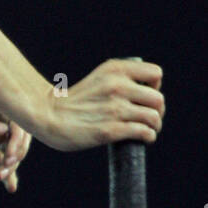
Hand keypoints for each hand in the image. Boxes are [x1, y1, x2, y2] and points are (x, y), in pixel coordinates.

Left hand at [0, 91, 32, 191]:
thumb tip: (5, 130)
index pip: (14, 118)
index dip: (18, 135)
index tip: (12, 152)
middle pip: (16, 136)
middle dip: (17, 151)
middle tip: (9, 163)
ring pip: (10, 152)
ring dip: (11, 165)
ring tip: (1, 175)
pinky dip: (7, 174)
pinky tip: (11, 187)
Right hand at [34, 59, 164, 150]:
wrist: (48, 114)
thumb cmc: (77, 100)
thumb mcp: (100, 78)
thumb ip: (123, 80)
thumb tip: (152, 94)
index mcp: (113, 69)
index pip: (155, 73)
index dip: (154, 87)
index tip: (142, 96)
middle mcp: (116, 86)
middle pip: (159, 99)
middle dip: (157, 111)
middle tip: (145, 117)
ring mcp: (114, 108)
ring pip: (154, 117)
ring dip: (153, 126)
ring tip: (144, 129)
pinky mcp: (111, 130)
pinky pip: (145, 133)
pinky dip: (147, 137)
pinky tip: (140, 137)